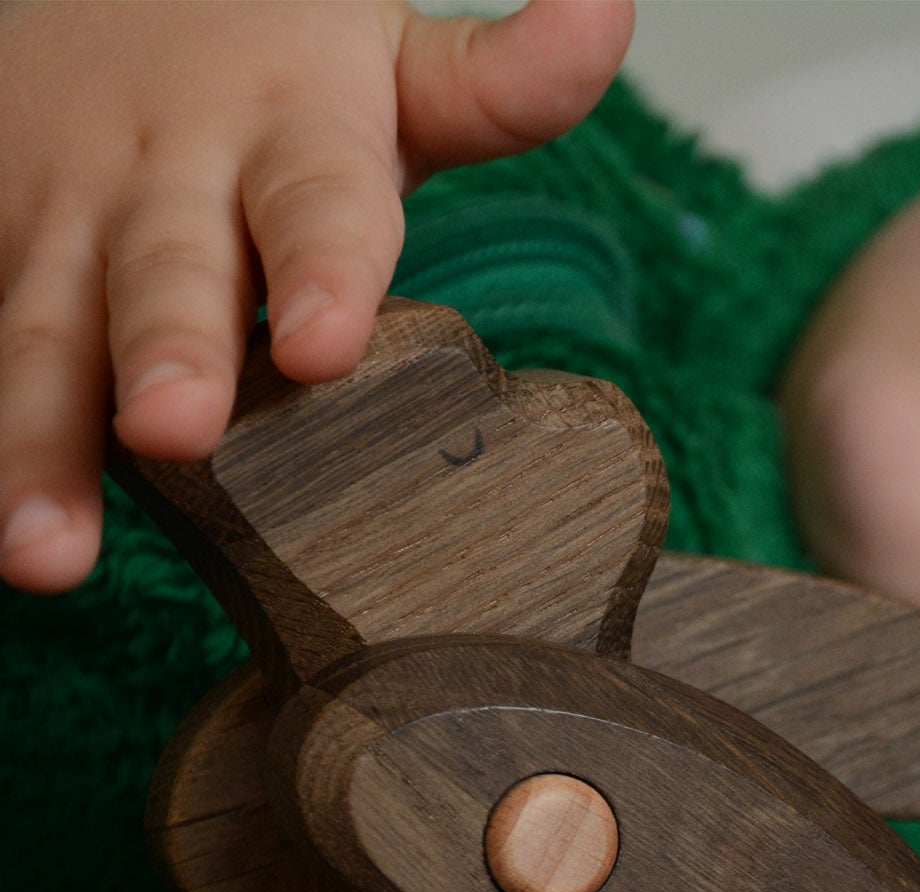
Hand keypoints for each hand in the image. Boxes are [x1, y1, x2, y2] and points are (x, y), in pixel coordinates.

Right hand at [0, 0, 633, 593]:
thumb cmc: (270, 65)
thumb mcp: (383, 59)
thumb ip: (495, 81)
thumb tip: (605, 19)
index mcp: (286, 131)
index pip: (317, 202)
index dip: (322, 267)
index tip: (325, 343)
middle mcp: (167, 182)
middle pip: (167, 275)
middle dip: (165, 350)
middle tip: (174, 428)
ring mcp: (65, 231)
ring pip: (49, 339)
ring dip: (42, 446)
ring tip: (45, 556)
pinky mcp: (2, 271)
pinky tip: (8, 538)